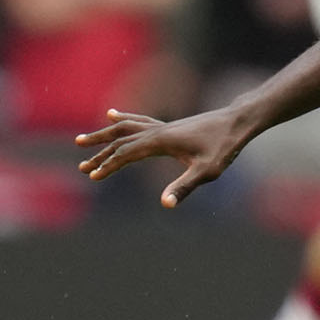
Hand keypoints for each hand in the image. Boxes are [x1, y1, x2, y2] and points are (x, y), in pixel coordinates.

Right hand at [77, 107, 253, 207]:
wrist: (237, 122)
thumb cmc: (224, 147)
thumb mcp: (207, 170)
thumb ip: (185, 187)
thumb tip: (165, 204)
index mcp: (161, 141)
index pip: (126, 154)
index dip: (108, 166)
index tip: (92, 177)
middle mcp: (158, 130)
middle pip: (120, 142)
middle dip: (100, 155)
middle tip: (81, 168)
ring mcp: (163, 126)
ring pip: (125, 129)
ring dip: (103, 136)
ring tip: (82, 140)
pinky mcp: (169, 126)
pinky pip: (138, 122)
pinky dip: (122, 120)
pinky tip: (111, 115)